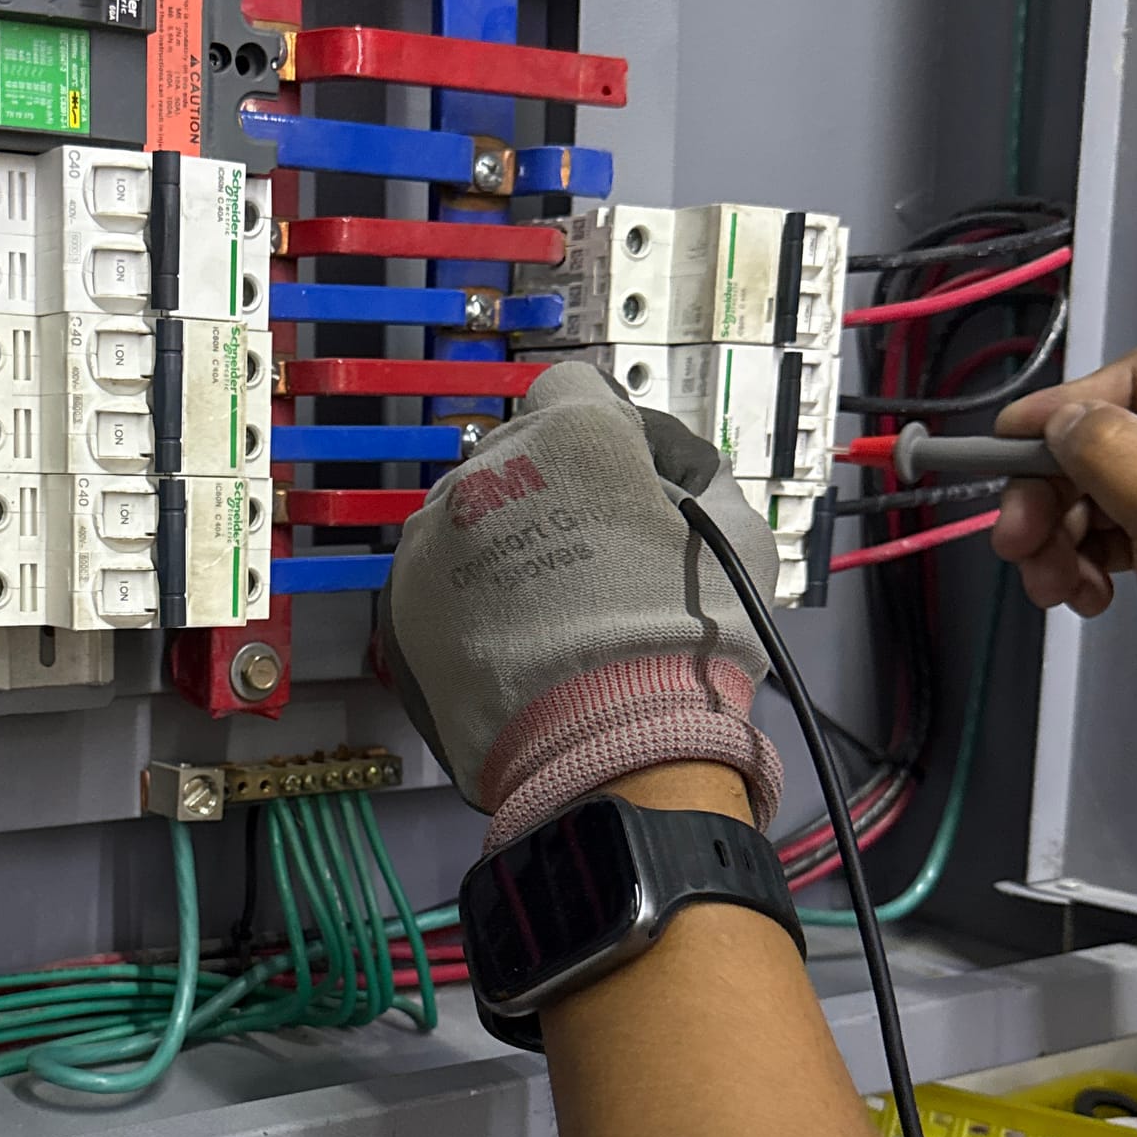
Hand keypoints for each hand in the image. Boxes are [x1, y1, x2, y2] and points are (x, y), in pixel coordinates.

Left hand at [376, 363, 783, 848]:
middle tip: (591, 561)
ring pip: (467, 518)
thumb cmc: (685, 642)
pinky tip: (506, 644)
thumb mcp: (736, 535)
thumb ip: (696, 478)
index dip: (599, 431)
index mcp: (571, 435)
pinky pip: (433, 581)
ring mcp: (433, 537)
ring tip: (546, 616)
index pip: (572, 388)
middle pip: (514, 456)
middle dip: (548, 492)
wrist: (614, 748)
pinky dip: (462, 602)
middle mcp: (488, 469)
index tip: (614, 475)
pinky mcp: (400, 604)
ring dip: (498, 547)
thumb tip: (671, 473)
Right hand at [992, 347, 1136, 727]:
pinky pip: (1111, 540)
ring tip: (1053, 583)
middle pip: (1106, 443)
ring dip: (1058, 539)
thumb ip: (1116, 453)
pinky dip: (1081, 566)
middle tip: (1019, 536)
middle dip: (1051, 493)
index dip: (1068, 411)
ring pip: (1098, 495)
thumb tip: (1064, 421)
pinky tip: (1084, 594)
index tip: (1010, 442)